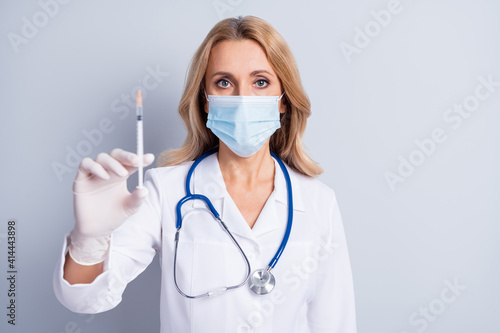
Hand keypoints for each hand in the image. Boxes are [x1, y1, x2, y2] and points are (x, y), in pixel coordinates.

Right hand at [69, 148, 154, 264]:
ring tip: (122, 174)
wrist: (97, 230)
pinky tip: (104, 176)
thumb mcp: (130, 208)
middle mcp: (108, 171)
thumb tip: (144, 190)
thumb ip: (137, 198)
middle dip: (126, 156)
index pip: (130, 163)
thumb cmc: (114, 215)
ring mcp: (94, 174)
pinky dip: (95, 167)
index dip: (140, 159)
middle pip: (116, 154)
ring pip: (102, 157)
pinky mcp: (81, 179)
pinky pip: (85, 164)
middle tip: (136, 161)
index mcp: (121, 175)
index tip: (149, 158)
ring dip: (114, 163)